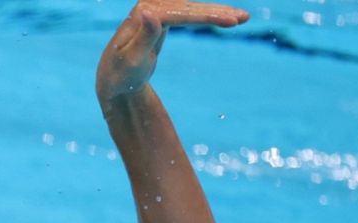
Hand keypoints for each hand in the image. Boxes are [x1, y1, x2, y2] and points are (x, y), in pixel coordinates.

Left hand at [96, 1, 247, 106]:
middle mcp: (149, 6)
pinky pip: (189, 13)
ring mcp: (156, 10)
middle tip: (244, 19)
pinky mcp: (163, 17)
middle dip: (216, 11)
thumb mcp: (132, 60)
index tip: (231, 22)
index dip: (206, 17)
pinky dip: (207, 14)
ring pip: (191, 9)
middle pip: (188, 8)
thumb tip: (148, 10)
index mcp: (141, 14)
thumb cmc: (121, 75)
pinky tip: (224, 14)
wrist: (113, 79)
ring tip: (243, 18)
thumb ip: (143, 37)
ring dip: (216, 11)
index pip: (180, 13)